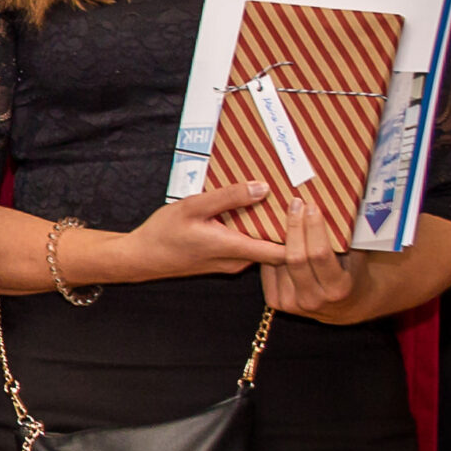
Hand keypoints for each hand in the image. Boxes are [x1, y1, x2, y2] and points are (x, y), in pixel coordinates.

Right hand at [111, 180, 289, 282]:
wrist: (140, 258)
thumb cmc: (163, 233)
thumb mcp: (193, 207)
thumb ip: (229, 197)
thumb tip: (264, 187)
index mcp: (234, 248)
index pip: (284, 252)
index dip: (302, 235)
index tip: (310, 211)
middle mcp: (238, 261)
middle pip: (277, 248)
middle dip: (291, 227)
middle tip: (302, 200)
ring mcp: (231, 263)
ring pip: (263, 247)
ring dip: (272, 228)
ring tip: (283, 202)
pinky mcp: (224, 261)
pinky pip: (249, 246)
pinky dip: (256, 231)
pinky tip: (254, 213)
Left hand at [259, 195, 357, 321]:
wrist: (347, 305)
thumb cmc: (354, 273)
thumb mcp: (356, 257)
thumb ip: (346, 237)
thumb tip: (334, 202)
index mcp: (338, 289)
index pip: (319, 254)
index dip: (313, 228)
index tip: (311, 206)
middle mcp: (314, 299)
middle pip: (294, 257)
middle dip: (294, 226)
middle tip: (295, 203)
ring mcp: (293, 304)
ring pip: (278, 262)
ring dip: (279, 238)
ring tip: (285, 215)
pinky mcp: (277, 302)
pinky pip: (267, 270)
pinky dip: (270, 252)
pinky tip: (275, 236)